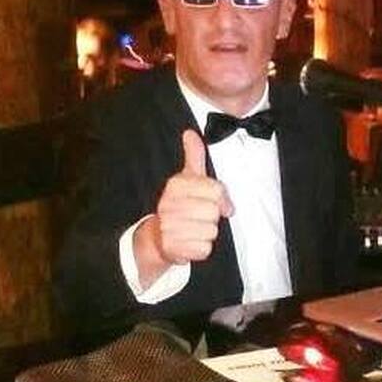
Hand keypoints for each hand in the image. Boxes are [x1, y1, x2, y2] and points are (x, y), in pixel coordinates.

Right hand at [155, 129, 233, 264]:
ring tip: (195, 228)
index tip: (217, 202)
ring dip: (208, 232)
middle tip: (201, 216)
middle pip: (214, 212)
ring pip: (211, 231)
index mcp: (176, 185)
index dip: (222, 198)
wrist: (159, 236)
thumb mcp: (187, 178)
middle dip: (213, 216)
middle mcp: (169, 204)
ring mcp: (169, 226)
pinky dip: (202, 248)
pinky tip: (191, 241)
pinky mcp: (173, 248)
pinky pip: (204, 248)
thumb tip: (190, 132)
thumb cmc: (180, 204)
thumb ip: (194, 155)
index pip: (216, 190)